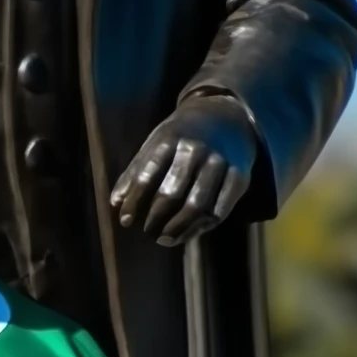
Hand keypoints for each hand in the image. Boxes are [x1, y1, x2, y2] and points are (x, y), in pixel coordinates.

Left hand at [109, 92, 257, 246]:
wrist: (224, 117)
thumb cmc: (180, 137)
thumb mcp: (154, 144)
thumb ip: (135, 172)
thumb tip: (115, 203)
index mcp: (169, 139)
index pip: (147, 175)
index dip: (134, 202)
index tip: (126, 221)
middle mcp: (196, 150)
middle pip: (172, 194)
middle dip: (155, 218)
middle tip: (147, 232)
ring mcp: (220, 163)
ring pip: (198, 205)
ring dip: (178, 228)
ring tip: (164, 239)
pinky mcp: (240, 176)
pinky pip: (220, 210)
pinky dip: (201, 227)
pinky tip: (187, 234)